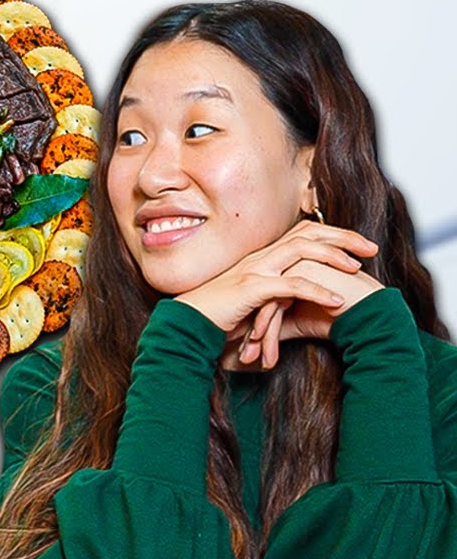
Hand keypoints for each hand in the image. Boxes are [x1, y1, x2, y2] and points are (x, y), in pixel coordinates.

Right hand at [175, 220, 377, 367]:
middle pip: (308, 233)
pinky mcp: (251, 289)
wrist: (187, 325)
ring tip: (358, 268)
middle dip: (343, 237)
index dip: (332, 234)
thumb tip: (299, 300)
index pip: (302, 233)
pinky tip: (337, 301)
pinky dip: (317, 291)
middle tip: (371, 248)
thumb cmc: (217, 316)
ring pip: (302, 251)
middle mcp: (259, 257)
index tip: (358, 245)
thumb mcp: (252, 301)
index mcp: (261, 257)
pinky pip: (291, 285)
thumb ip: (274, 294)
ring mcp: (254, 270)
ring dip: (334, 257)